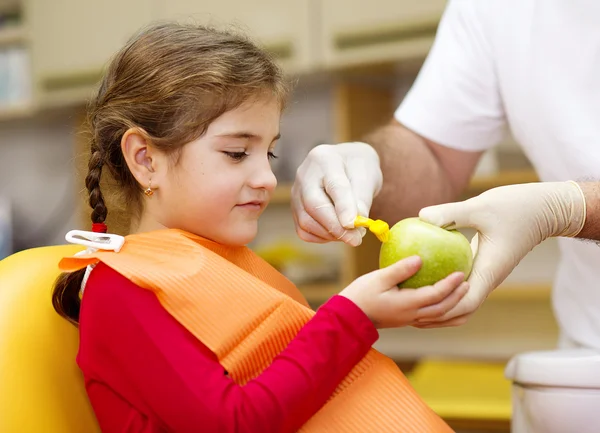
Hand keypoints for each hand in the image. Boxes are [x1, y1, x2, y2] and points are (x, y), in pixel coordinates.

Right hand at [291, 142, 381, 246]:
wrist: (346, 163)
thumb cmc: (358, 167)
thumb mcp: (368, 176)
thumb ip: (362, 199)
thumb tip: (354, 225)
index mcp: (324, 158)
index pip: (334, 185)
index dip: (343, 207)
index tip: (353, 225)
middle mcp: (304, 174)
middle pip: (313, 205)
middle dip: (335, 226)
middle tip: (356, 239)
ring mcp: (296, 192)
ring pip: (306, 221)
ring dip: (330, 234)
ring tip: (351, 234)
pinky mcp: (295, 208)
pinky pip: (303, 230)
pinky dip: (321, 237)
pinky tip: (337, 232)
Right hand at [339, 255, 468, 328]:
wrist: (348, 318)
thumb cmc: (360, 295)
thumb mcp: (378, 278)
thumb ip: (400, 269)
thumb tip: (419, 258)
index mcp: (407, 305)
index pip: (435, 295)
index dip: (450, 285)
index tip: (460, 272)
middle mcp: (412, 315)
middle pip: (442, 309)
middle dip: (458, 297)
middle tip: (468, 282)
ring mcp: (409, 320)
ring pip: (438, 316)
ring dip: (453, 306)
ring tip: (461, 292)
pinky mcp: (406, 320)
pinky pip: (430, 318)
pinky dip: (442, 311)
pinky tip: (444, 301)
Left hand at [414, 181, 586, 327]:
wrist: (545, 209)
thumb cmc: (516, 206)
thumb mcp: (482, 206)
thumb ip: (452, 213)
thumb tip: (422, 216)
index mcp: (489, 272)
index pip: (464, 304)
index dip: (440, 311)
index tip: (416, 309)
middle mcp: (487, 279)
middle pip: (460, 311)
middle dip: (435, 316)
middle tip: (405, 313)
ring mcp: (486, 274)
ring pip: (461, 300)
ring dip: (439, 306)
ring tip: (411, 302)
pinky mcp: (482, 266)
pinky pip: (461, 283)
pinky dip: (443, 286)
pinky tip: (422, 276)